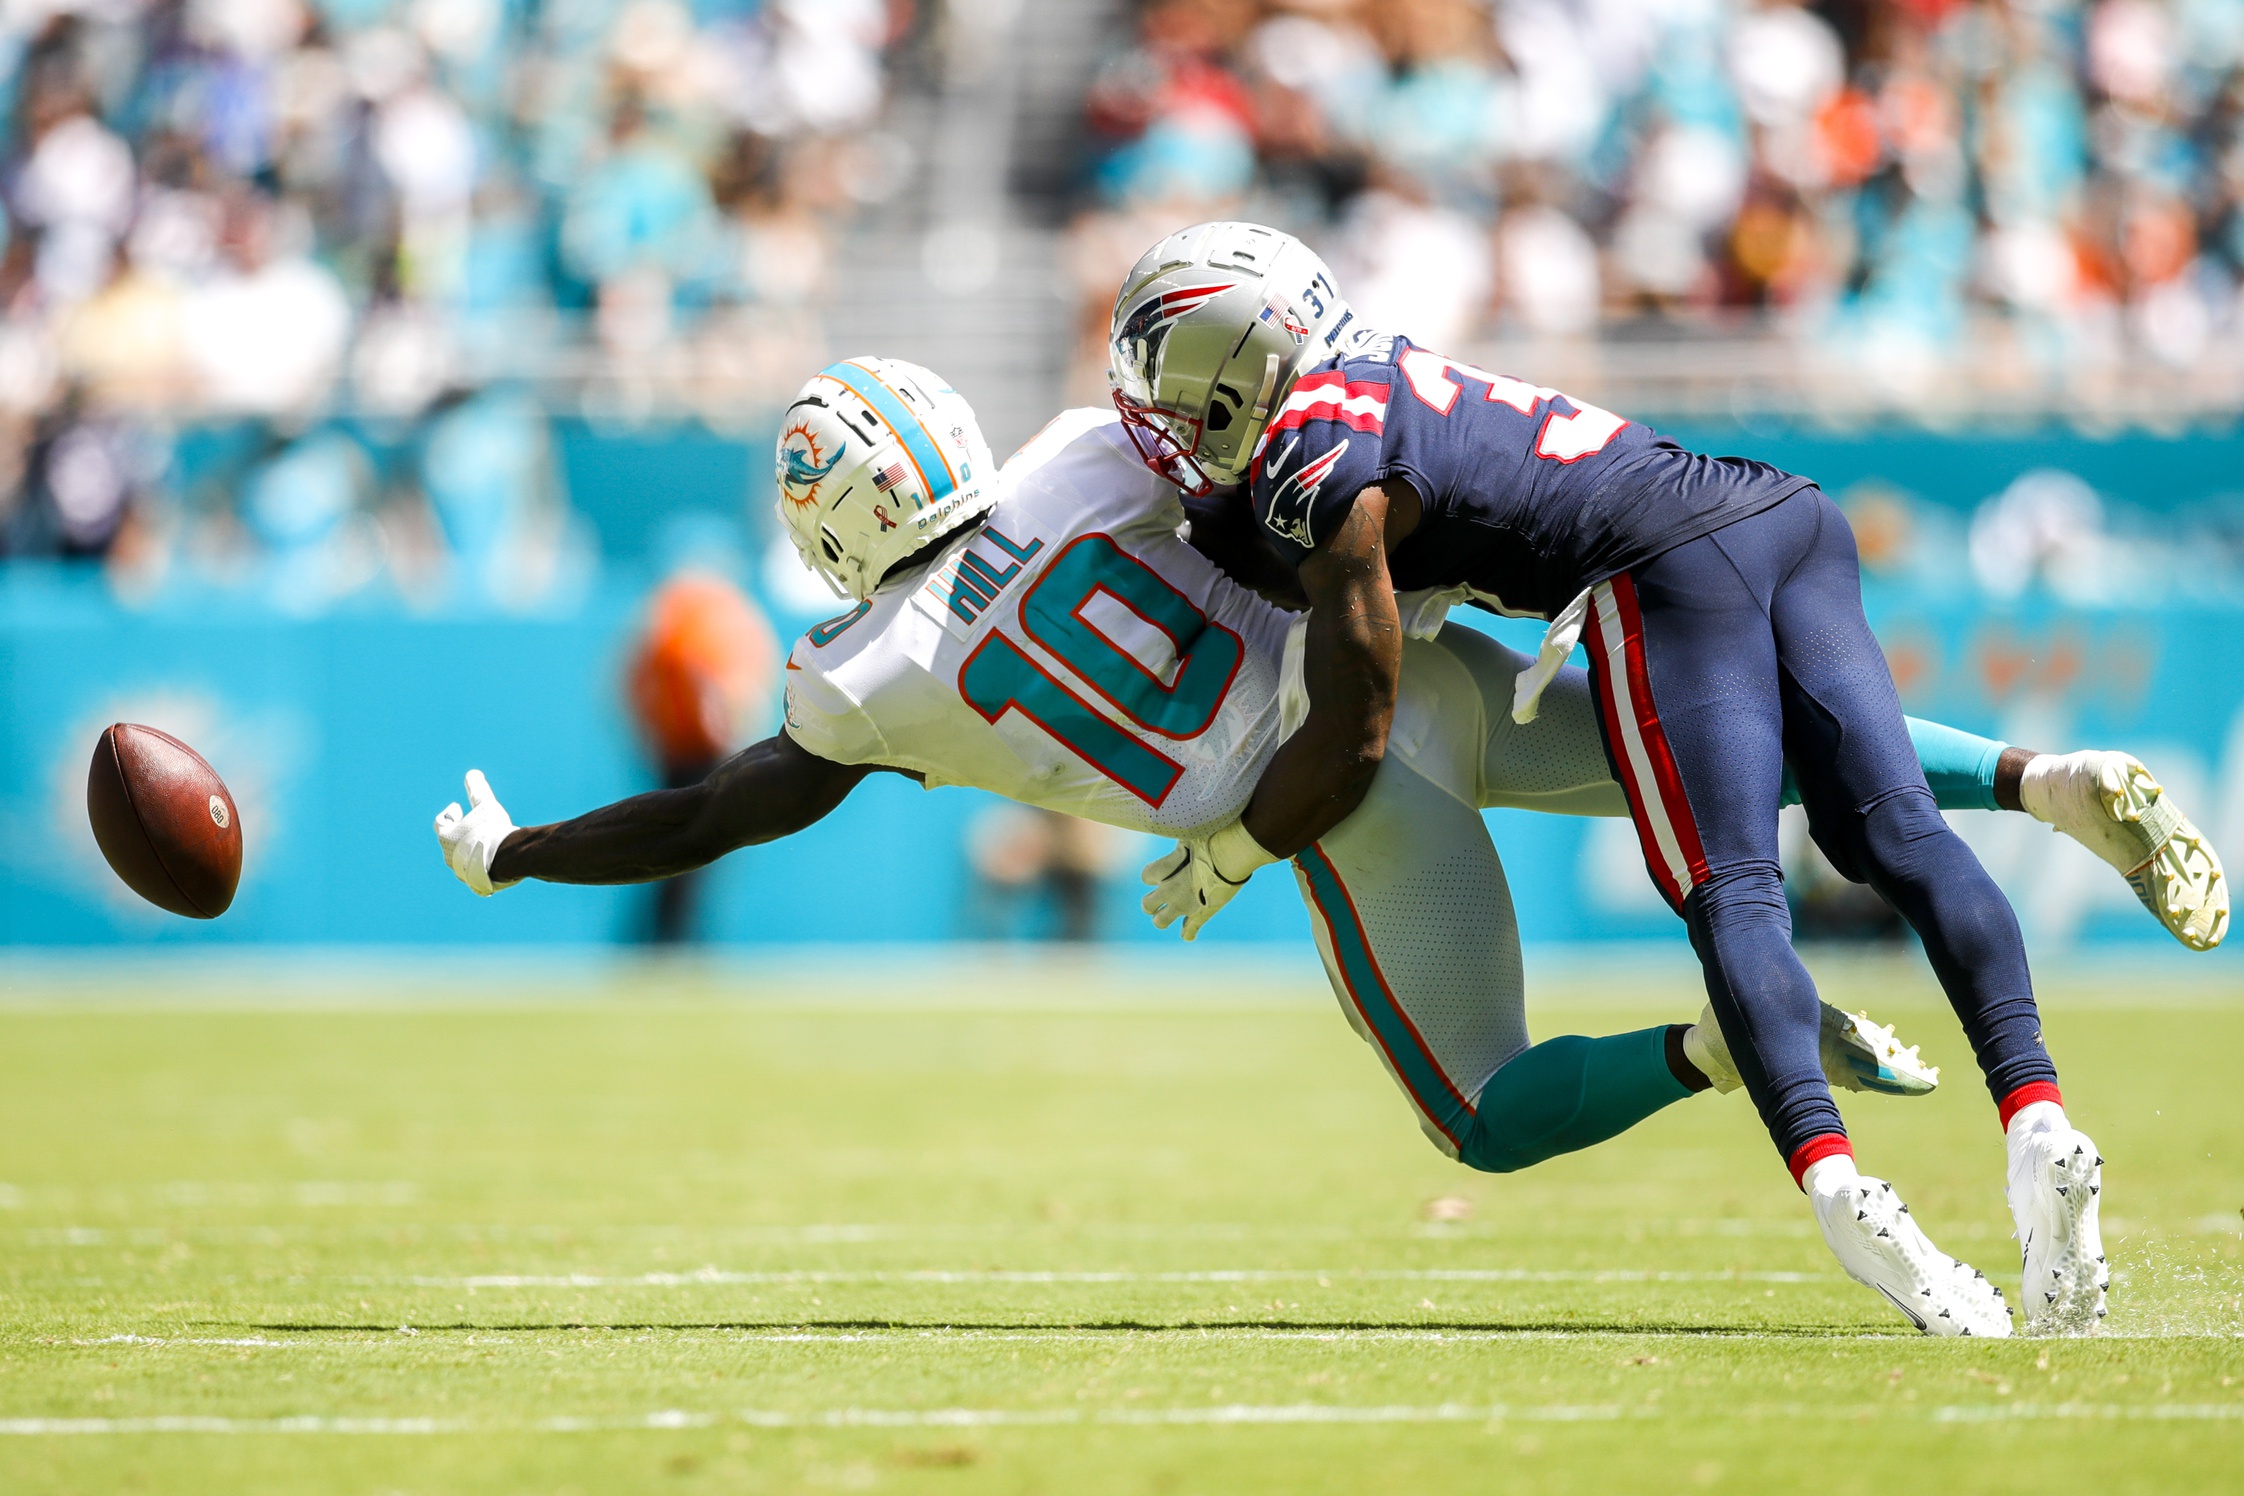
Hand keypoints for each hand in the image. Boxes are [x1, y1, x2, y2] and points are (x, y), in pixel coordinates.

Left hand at [434, 770, 520, 895]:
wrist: (506, 859)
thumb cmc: (492, 831)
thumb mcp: (486, 805)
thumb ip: (477, 789)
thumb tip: (472, 772)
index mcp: (446, 836)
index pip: (440, 822)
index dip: (449, 813)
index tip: (458, 808)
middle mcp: (448, 855)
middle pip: (448, 840)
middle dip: (458, 831)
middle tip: (469, 824)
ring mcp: (459, 870)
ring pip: (459, 857)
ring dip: (467, 848)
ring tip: (481, 842)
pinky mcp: (472, 881)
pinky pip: (471, 870)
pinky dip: (477, 862)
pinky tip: (489, 859)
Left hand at [1140, 819, 1277, 940]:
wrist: (1233, 851)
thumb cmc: (1212, 835)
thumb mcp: (1190, 831)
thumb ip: (1181, 837)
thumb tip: (1174, 817)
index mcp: (1164, 870)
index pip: (1146, 875)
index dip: (1152, 874)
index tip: (1159, 872)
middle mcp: (1170, 890)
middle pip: (1147, 904)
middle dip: (1151, 902)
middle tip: (1159, 896)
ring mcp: (1185, 905)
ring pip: (1161, 921)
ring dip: (1162, 918)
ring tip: (1166, 915)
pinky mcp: (1202, 913)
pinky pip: (1191, 929)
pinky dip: (1188, 933)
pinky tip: (1187, 935)